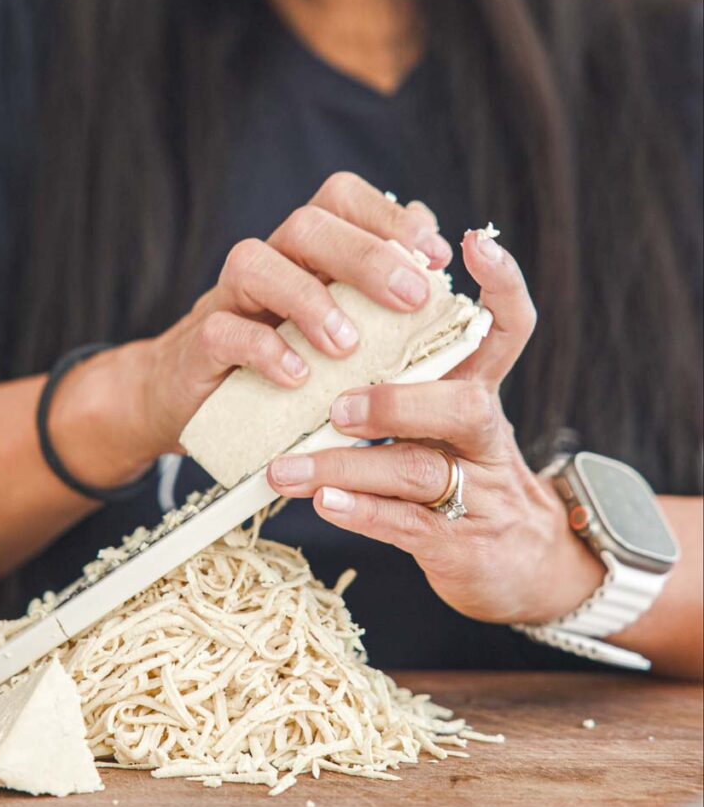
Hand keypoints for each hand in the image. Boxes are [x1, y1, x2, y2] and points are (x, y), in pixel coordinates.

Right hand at [51, 173, 451, 483]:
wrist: (196, 403)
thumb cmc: (284, 363)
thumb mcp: (338, 326)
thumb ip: (380, 290)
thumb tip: (431, 255)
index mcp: (305, 253)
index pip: (340, 199)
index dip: (388, 216)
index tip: (434, 257)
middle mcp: (268, 263)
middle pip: (307, 225)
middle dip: (366, 257)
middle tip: (411, 298)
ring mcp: (228, 300)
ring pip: (255, 262)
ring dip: (309, 300)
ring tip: (348, 346)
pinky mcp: (200, 346)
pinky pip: (223, 331)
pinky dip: (264, 351)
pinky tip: (298, 377)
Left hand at [267, 230, 603, 625]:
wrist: (521, 564)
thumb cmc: (463, 471)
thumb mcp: (451, 413)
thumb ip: (420, 359)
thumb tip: (381, 279)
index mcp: (481, 392)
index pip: (508, 329)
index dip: (502, 286)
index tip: (475, 242)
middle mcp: (486, 438)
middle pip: (464, 407)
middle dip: (397, 401)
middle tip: (337, 406)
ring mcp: (478, 494)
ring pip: (419, 469)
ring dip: (345, 466)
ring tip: (286, 468)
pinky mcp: (458, 545)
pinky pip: (407, 525)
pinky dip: (363, 513)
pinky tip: (322, 503)